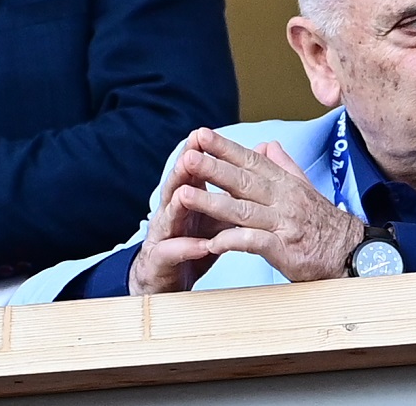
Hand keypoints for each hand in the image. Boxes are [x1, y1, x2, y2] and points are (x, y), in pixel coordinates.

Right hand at [129, 130, 231, 295]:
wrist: (168, 281)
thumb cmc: (194, 243)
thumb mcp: (214, 216)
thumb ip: (230, 193)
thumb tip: (252, 169)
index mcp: (186, 199)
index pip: (191, 172)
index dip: (197, 154)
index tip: (204, 134)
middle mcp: (171, 213)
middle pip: (176, 187)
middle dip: (183, 170)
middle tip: (191, 153)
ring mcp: (164, 237)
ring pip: (169, 217)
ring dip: (177, 204)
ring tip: (185, 193)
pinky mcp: (162, 262)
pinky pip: (174, 253)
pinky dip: (187, 248)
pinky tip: (201, 245)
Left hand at [175, 128, 364, 282]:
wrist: (353, 253)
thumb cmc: (325, 224)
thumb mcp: (305, 189)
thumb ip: (284, 166)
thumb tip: (265, 144)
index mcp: (286, 184)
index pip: (252, 160)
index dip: (225, 148)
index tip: (200, 135)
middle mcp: (284, 200)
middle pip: (243, 181)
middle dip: (212, 167)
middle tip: (186, 156)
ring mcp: (284, 224)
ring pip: (243, 210)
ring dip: (211, 202)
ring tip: (183, 195)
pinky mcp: (286, 251)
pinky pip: (255, 243)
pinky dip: (233, 241)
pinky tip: (211, 241)